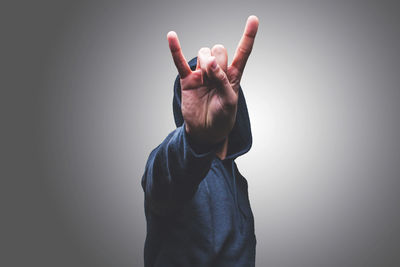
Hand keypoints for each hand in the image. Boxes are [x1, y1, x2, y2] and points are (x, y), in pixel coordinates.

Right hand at [167, 15, 258, 145]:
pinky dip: (175, 49)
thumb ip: (223, 81)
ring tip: (204, 79)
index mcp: (233, 75)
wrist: (206, 131)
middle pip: (219, 49)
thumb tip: (209, 63)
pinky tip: (171, 36)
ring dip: (204, 62)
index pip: (243, 52)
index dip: (248, 36)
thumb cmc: (222, 117)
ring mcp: (202, 74)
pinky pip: (179, 61)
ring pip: (203, 52)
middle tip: (214, 78)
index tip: (253, 19)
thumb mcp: (229, 102)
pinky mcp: (188, 80)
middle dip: (217, 61)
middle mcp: (218, 71)